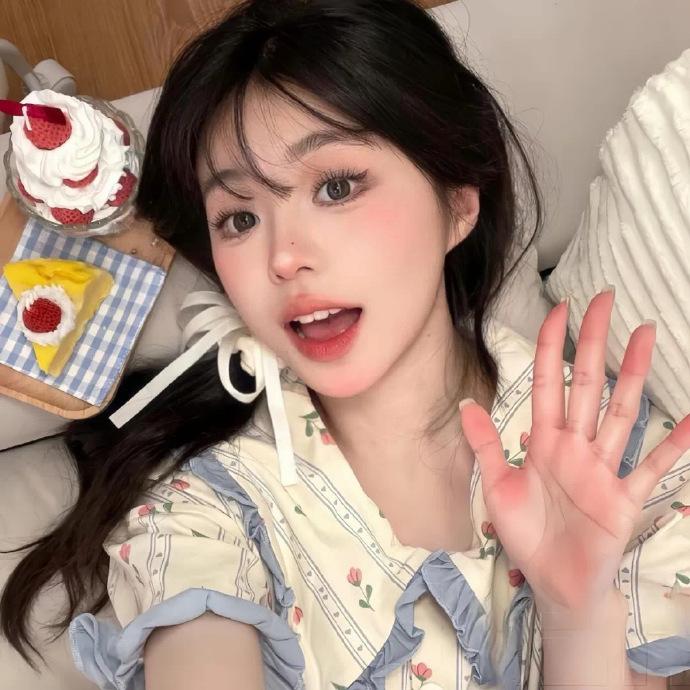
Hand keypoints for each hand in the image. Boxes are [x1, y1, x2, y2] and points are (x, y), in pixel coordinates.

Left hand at [459, 288, 689, 613]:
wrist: (553, 582)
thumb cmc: (526, 533)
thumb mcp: (496, 486)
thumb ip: (485, 445)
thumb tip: (465, 403)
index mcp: (544, 441)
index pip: (547, 382)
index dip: (550, 346)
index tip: (559, 309)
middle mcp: (575, 446)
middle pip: (586, 384)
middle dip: (593, 342)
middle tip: (605, 300)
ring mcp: (602, 468)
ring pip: (619, 411)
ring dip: (632, 374)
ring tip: (645, 335)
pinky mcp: (623, 497)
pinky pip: (651, 468)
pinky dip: (674, 446)